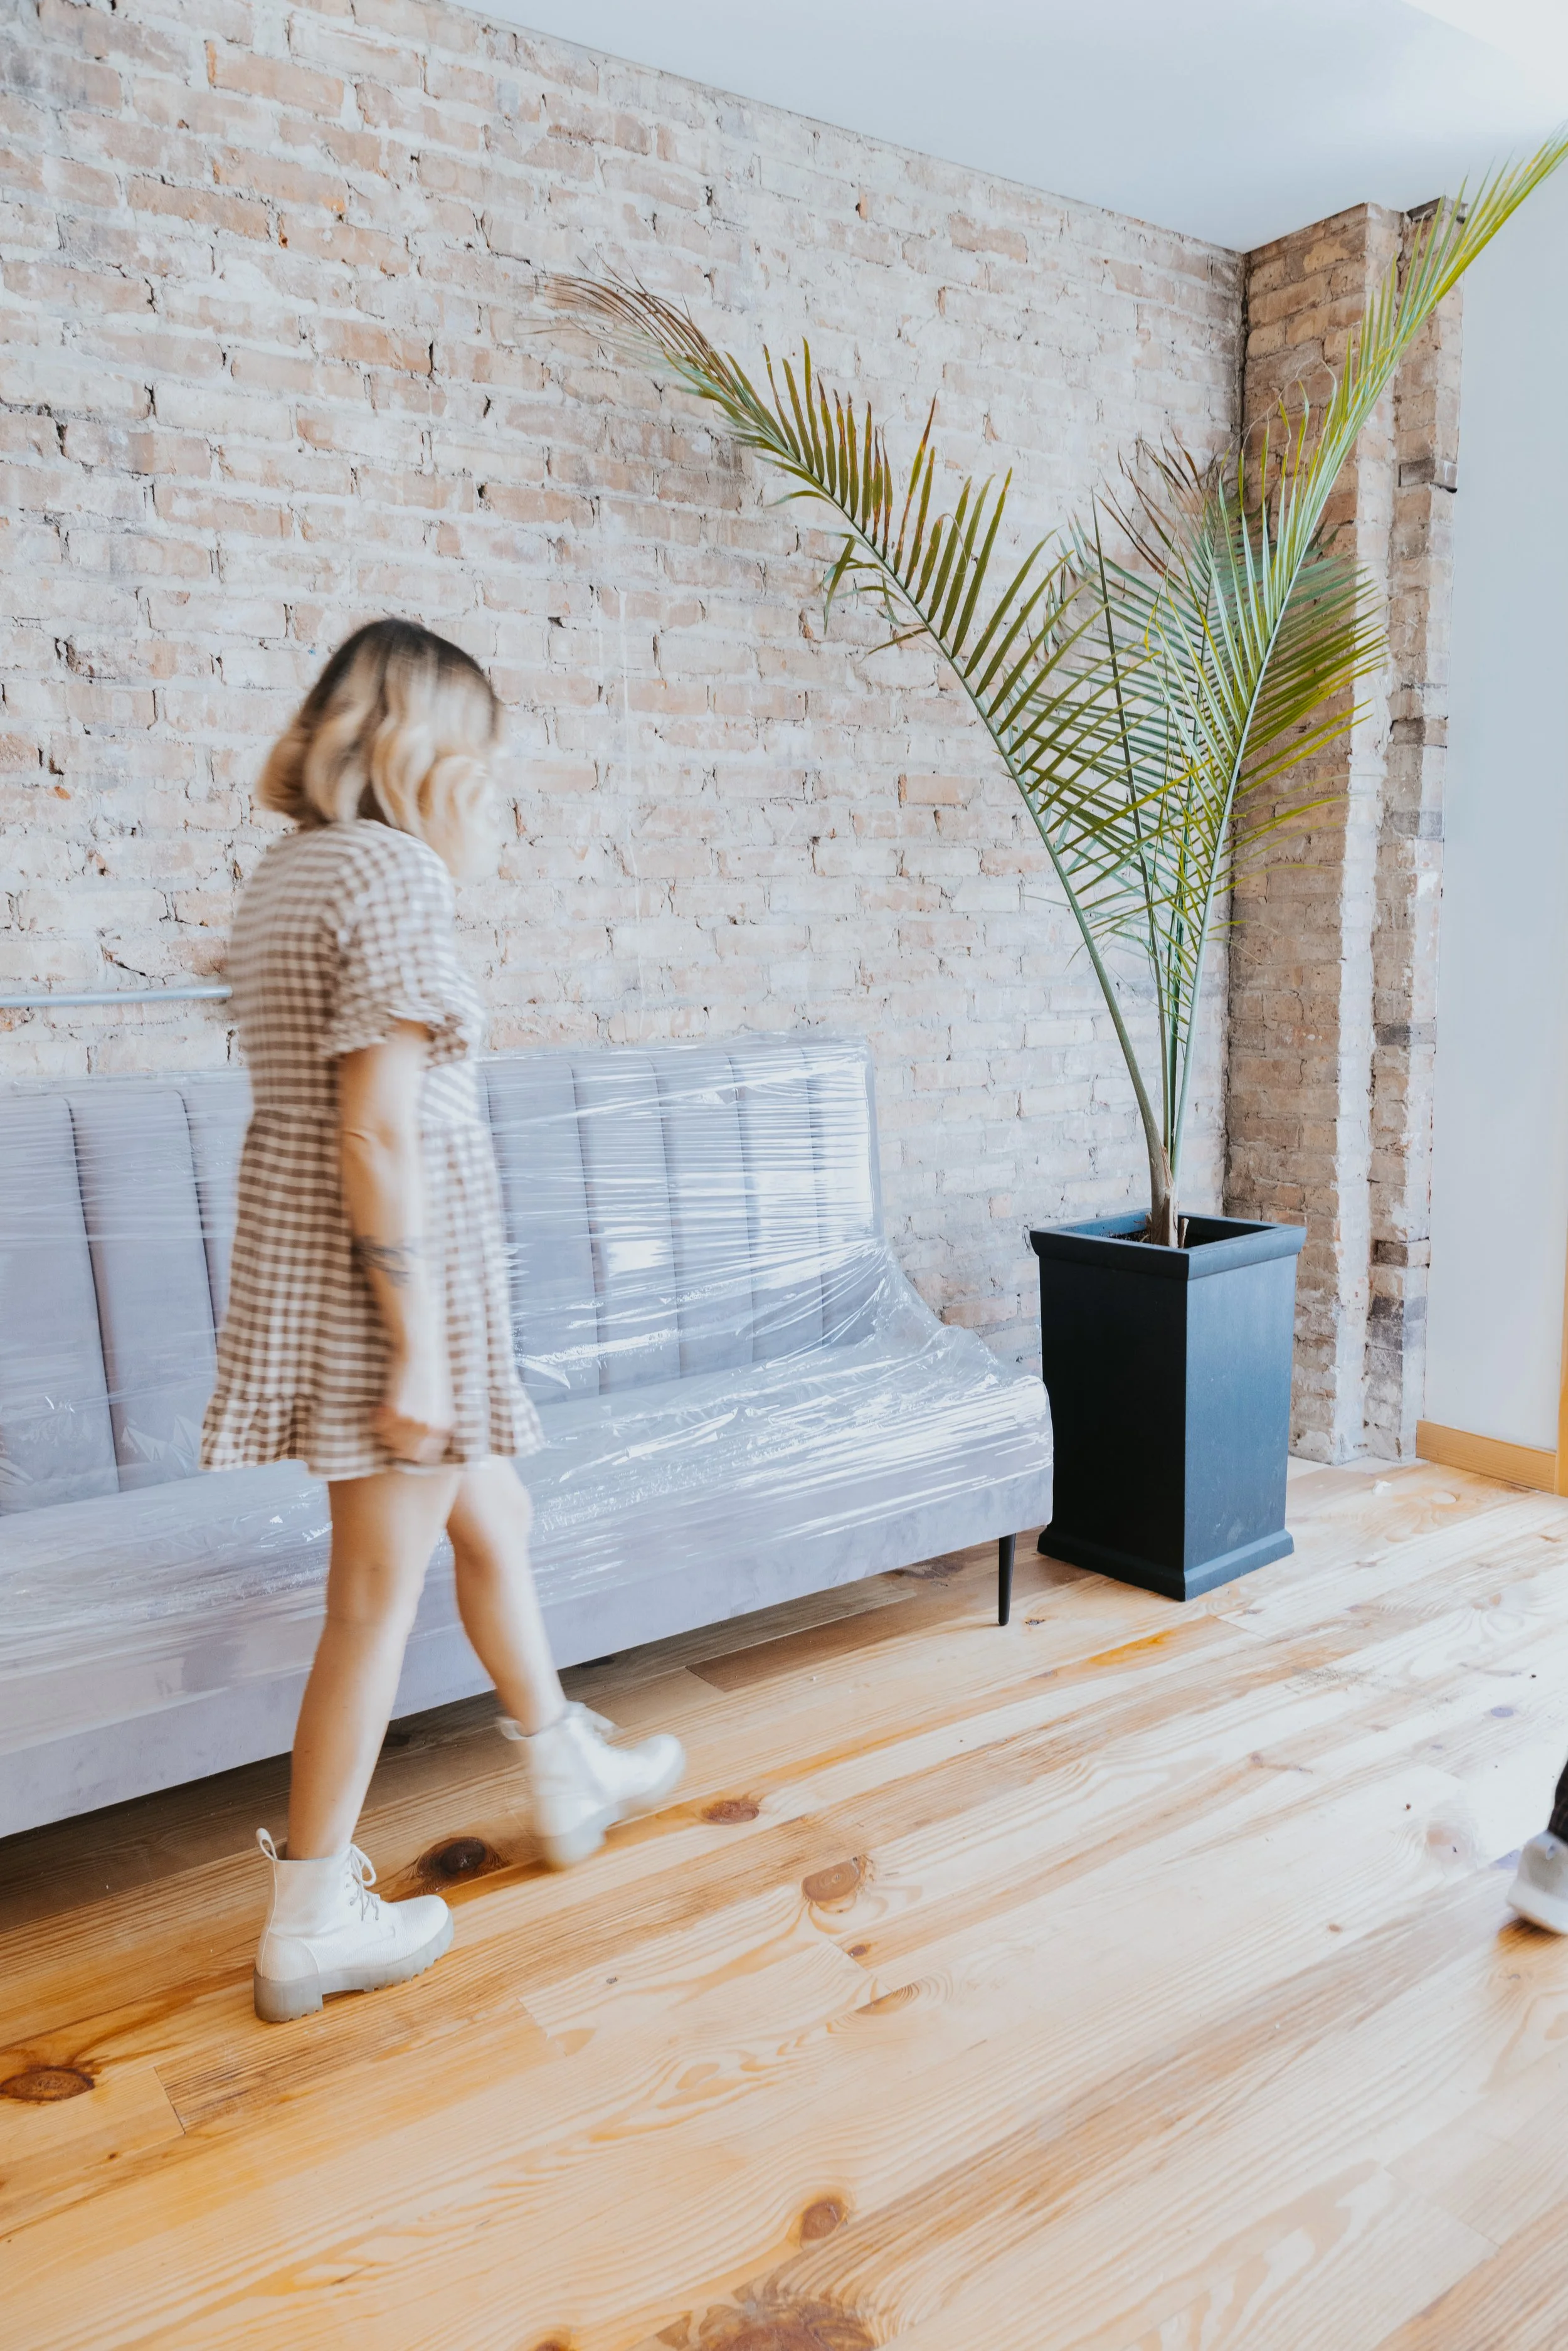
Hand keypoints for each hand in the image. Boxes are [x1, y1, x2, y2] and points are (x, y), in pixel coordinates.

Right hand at [372, 1346, 453, 1465]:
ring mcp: (413, 1422)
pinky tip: (381, 1407)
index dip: (412, 1451)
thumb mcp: (441, 1404)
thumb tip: (418, 1449)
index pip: (425, 1456)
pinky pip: (380, 1427)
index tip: (403, 1444)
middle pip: (406, 1453)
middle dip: (396, 1442)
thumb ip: (433, 1426)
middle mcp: (429, 1429)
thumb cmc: (431, 1374)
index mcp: (443, 1428)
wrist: (422, 1352)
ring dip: (385, 1431)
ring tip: (387, 1414)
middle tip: (391, 1428)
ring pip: (390, 1441)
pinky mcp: (396, 1411)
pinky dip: (377, 1420)